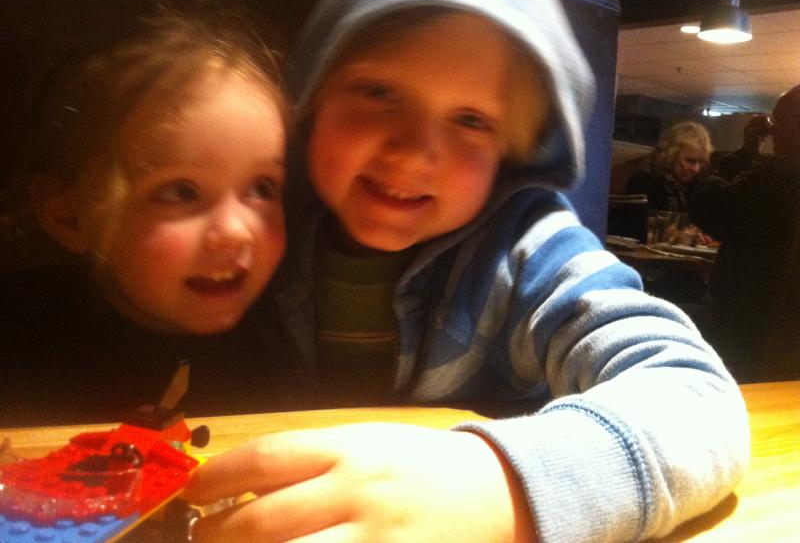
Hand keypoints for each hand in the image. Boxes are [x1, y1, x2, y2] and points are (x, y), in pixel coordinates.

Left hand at [184, 423, 535, 541]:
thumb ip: (312, 462)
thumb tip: (243, 488)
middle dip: (216, 536)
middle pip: (263, 520)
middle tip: (199, 538)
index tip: (191, 494)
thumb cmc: (419, 465)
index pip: (264, 459)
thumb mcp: (368, 443)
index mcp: (349, 449)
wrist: (494, 490)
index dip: (215, 478)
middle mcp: (357, 491)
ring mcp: (374, 538)